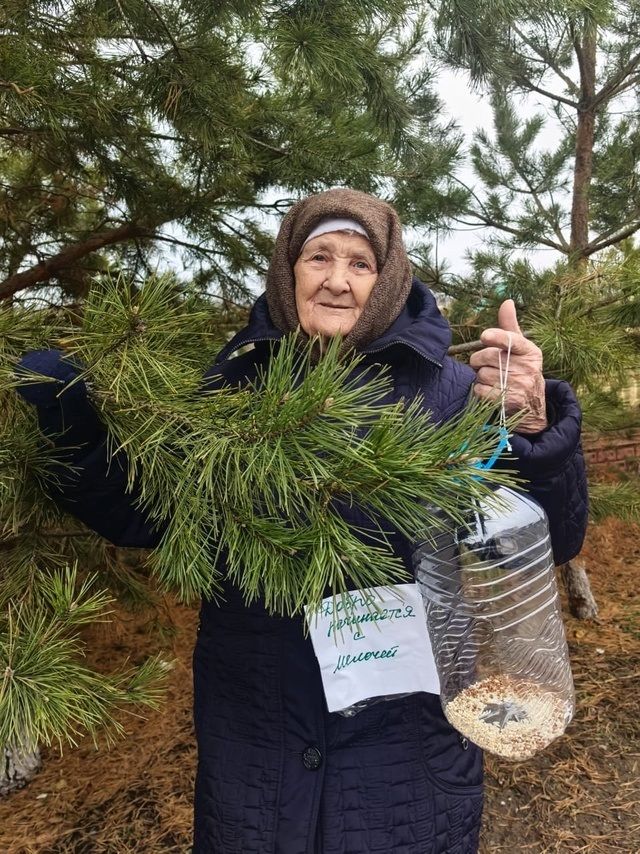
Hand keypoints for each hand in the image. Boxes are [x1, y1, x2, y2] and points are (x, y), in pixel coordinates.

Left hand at [469, 300, 547, 433]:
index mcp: (530, 351)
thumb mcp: (520, 348)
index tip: (485, 336)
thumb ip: (510, 326)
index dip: (496, 337)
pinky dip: (480, 390)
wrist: (532, 403)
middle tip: (486, 364)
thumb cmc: (520, 368)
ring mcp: (519, 386)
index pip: (511, 340)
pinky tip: (490, 391)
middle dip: (479, 360)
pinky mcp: (509, 401)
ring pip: (481, 374)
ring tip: (493, 379)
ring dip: (480, 376)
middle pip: (487, 357)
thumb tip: (507, 301)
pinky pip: (480, 390)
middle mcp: (527, 368)